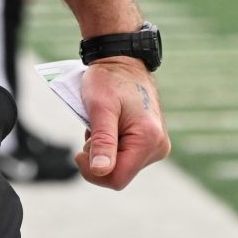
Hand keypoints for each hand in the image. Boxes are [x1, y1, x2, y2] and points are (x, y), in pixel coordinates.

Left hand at [77, 58, 170, 189]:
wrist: (122, 60)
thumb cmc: (109, 79)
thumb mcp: (100, 107)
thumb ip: (102, 141)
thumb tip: (101, 171)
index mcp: (148, 139)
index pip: (117, 178)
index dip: (93, 172)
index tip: (78, 152)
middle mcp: (159, 146)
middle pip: (120, 174)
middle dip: (99, 158)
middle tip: (92, 130)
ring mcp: (157, 145)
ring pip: (122, 166)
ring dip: (104, 151)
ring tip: (101, 125)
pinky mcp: (152, 142)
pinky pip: (126, 157)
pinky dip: (112, 146)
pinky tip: (109, 126)